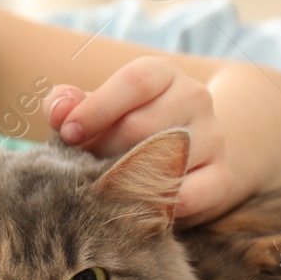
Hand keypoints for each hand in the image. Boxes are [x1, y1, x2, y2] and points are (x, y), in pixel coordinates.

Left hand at [47, 56, 231, 229]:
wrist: (184, 153)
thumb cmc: (124, 127)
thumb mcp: (96, 107)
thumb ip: (68, 103)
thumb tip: (59, 112)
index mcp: (163, 74)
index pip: (135, 81)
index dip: (97, 108)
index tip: (68, 134)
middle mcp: (194, 98)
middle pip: (142, 126)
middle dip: (103, 151)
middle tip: (83, 168)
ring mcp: (213, 138)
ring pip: (163, 160)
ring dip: (125, 179)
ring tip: (104, 186)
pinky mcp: (221, 177)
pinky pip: (187, 196)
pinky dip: (156, 205)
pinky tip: (134, 205)